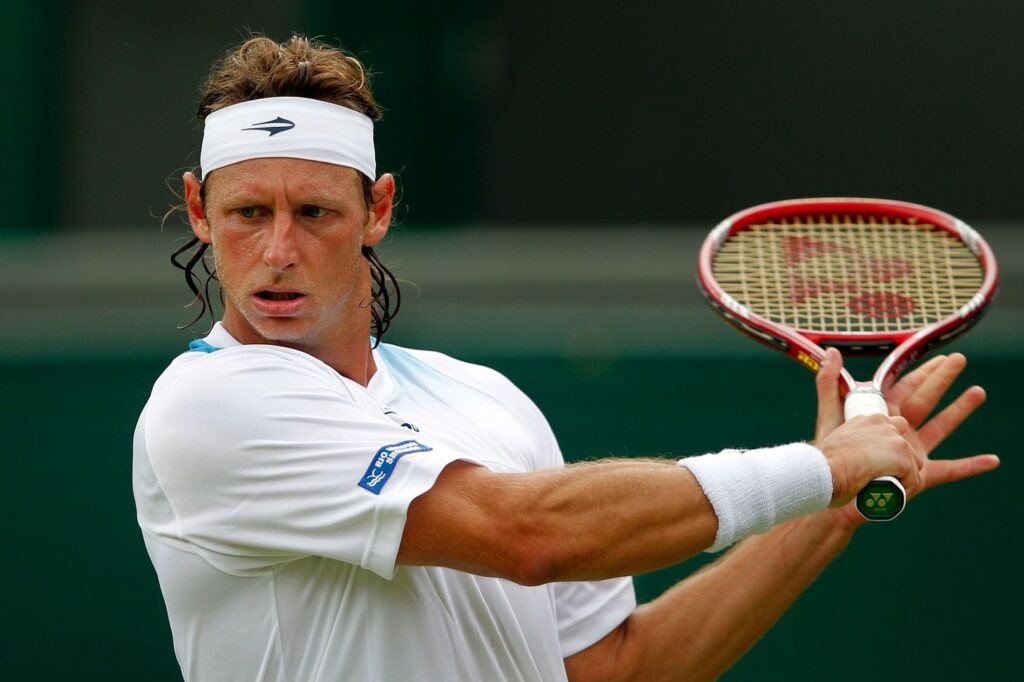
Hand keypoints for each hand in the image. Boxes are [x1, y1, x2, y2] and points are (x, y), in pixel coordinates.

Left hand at [813, 348, 998, 528]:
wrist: (833, 486)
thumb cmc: (830, 453)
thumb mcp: (830, 412)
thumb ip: (830, 383)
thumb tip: (834, 353)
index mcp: (880, 416)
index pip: (905, 388)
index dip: (922, 372)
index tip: (939, 357)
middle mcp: (899, 432)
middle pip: (925, 400)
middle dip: (942, 380)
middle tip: (959, 360)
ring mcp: (910, 453)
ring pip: (941, 427)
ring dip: (959, 409)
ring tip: (978, 391)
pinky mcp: (918, 477)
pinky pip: (950, 470)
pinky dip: (971, 466)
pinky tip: (992, 460)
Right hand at [816, 411, 920, 506]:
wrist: (820, 471)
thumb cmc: (822, 466)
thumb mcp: (836, 447)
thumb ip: (849, 448)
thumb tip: (849, 463)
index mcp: (867, 420)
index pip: (890, 432)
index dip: (887, 452)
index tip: (876, 465)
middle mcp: (882, 423)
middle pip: (906, 446)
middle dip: (900, 464)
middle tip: (883, 480)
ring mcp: (894, 439)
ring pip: (912, 464)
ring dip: (902, 478)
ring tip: (883, 491)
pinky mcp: (902, 457)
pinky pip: (913, 480)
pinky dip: (904, 491)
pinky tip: (888, 497)